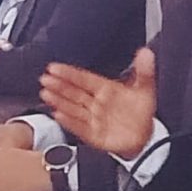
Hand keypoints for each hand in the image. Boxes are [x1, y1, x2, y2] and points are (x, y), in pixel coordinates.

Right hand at [40, 48, 156, 159]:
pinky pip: (79, 127)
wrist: (146, 137)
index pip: (84, 79)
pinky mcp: (94, 135)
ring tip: (46, 93)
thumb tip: (146, 52)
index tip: (54, 67)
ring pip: (73, 108)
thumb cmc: (142, 112)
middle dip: (59, 85)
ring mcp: (94, 118)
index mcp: (107, 89)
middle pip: (74, 92)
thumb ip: (144, 70)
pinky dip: (69, 121)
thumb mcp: (146, 89)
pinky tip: (58, 114)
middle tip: (45, 78)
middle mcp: (97, 103)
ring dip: (59, 101)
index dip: (69, 73)